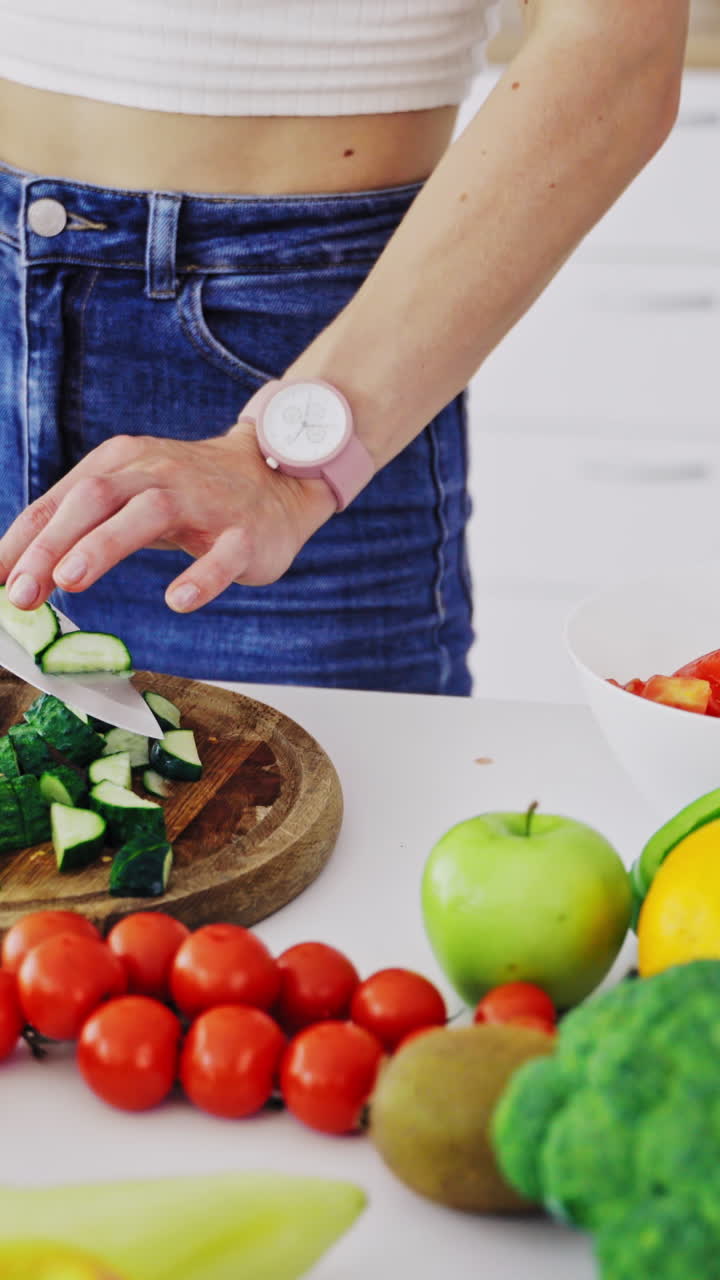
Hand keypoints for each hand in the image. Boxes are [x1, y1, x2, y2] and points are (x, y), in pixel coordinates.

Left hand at [0, 420, 337, 612]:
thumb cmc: (189, 495)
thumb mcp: (129, 498)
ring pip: (149, 514)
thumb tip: (14, 573)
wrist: (277, 477)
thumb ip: (79, 527)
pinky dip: (201, 578)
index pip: (61, 501)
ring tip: (70, 581)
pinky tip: (178, 601)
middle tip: (21, 592)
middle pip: (94, 498)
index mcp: (121, 464)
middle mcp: (158, 474)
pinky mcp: (245, 533)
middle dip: (51, 545)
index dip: (22, 542)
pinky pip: (223, 555)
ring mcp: (204, 501)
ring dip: (104, 545)